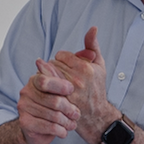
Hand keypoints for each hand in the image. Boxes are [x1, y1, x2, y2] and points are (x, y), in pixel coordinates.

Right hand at [16, 59, 80, 143]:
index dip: (62, 85)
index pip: (49, 77)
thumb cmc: (58, 104)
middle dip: (69, 108)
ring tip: (73, 123)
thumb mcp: (69, 83)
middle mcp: (27, 90)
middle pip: (55, 99)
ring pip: (53, 114)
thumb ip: (80, 61)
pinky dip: (60, 130)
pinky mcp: (26, 122)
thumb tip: (92, 44)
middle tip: (76, 113)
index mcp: (37, 78)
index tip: (72, 90)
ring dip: (67, 121)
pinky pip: (48, 126)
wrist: (41, 129)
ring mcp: (24, 106)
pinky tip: (65, 131)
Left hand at [45, 26, 116, 142]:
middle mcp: (76, 80)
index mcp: (86, 68)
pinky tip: (50, 91)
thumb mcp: (99, 66)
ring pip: (46, 76)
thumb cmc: (97, 88)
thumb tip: (93, 27)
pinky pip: (43, 89)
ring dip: (48, 78)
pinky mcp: (59, 103)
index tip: (67, 66)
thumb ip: (93, 45)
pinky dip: (44, 89)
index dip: (62, 60)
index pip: (61, 55)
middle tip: (61, 76)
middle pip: (52, 64)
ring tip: (56, 84)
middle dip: (55, 68)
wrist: (96, 116)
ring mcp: (66, 93)